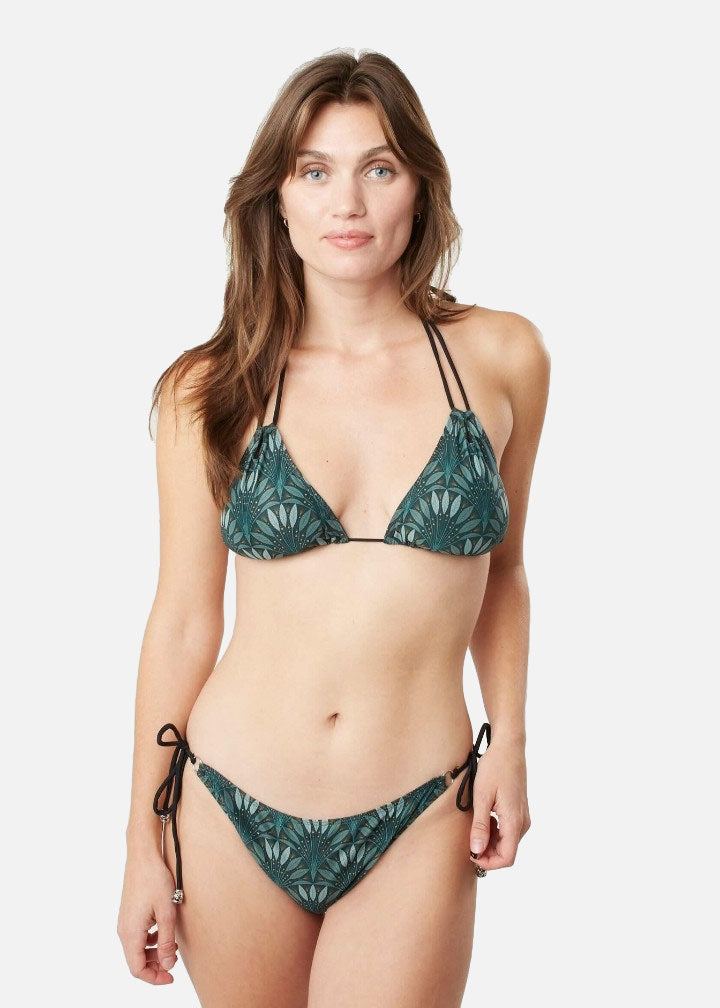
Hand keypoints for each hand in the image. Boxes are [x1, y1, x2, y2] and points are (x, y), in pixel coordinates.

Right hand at [117, 850, 179, 983]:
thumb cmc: (155, 880)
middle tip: (174, 963)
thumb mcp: (167, 912)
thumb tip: (168, 965)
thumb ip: (167, 941)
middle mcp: (124, 930)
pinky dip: (150, 941)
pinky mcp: (129, 913)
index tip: (171, 977)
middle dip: (155, 966)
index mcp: (131, 933)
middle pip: (136, 960)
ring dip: (154, 953)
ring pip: (137, 948)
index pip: (137, 969)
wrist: (143, 855)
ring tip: (172, 947)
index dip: (154, 978)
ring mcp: (125, 921)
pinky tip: (163, 932)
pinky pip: (137, 936)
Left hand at [468, 737, 530, 869]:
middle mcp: (522, 822)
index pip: (507, 858)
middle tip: (467, 843)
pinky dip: (494, 832)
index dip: (488, 863)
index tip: (471, 855)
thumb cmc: (494, 767)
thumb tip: (476, 850)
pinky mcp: (519, 811)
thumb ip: (480, 825)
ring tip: (473, 828)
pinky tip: (482, 820)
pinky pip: (508, 831)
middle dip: (487, 853)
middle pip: (507, 852)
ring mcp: (522, 817)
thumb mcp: (482, 796)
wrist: (508, 747)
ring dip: (489, 842)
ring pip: (507, 842)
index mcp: (515, 821)